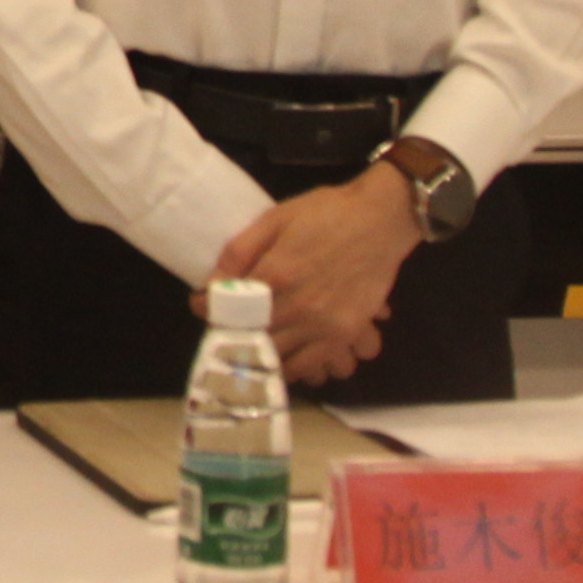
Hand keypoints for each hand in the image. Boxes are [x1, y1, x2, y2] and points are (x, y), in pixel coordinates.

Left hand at [211, 171, 418, 385]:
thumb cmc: (325, 213)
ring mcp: (323, 325)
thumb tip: (213, 284)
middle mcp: (299, 306)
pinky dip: (289, 369)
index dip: (209, 309)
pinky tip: (279, 360)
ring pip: (277, 358)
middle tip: (223, 326)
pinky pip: (310, 366)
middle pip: (251, 337)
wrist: (380, 219)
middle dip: (230, 333)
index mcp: (277, 273)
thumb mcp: (275, 218)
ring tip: (246, 346)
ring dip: (256, 355)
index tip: (202, 305)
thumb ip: (240, 251)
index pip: (230, 307)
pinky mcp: (344, 334)